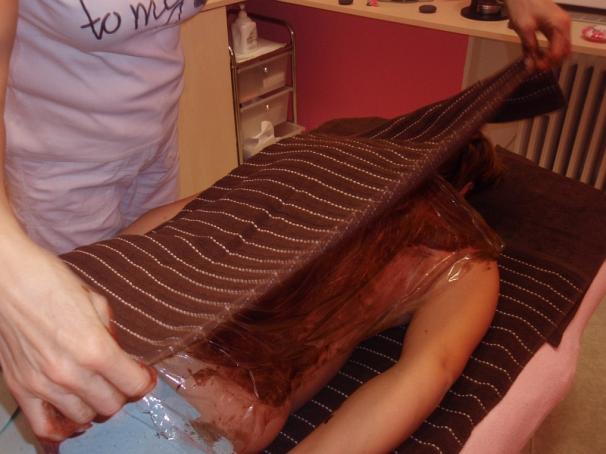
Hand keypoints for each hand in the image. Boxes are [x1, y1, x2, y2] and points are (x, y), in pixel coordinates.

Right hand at [0, 237, 155, 440]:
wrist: (8, 278)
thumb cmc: (54, 282)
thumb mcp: (97, 302)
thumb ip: (111, 334)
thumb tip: (120, 355)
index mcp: (95, 348)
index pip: (134, 384)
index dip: (143, 380)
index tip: (143, 374)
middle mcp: (71, 374)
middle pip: (111, 405)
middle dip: (120, 392)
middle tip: (118, 379)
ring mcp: (43, 385)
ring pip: (83, 418)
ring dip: (94, 405)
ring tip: (95, 389)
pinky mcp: (20, 389)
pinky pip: (44, 426)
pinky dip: (63, 427)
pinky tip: (72, 413)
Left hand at [504, 0, 571, 70]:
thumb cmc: (523, 6)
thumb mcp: (524, 28)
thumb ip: (529, 47)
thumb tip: (531, 66)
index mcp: (560, 25)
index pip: (559, 52)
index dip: (548, 62)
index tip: (535, 68)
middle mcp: (564, 26)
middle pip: (564, 52)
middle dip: (551, 62)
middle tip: (536, 67)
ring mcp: (560, 26)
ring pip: (561, 49)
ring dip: (550, 58)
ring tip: (535, 62)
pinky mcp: (554, 27)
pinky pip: (556, 43)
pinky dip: (548, 51)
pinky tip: (536, 55)